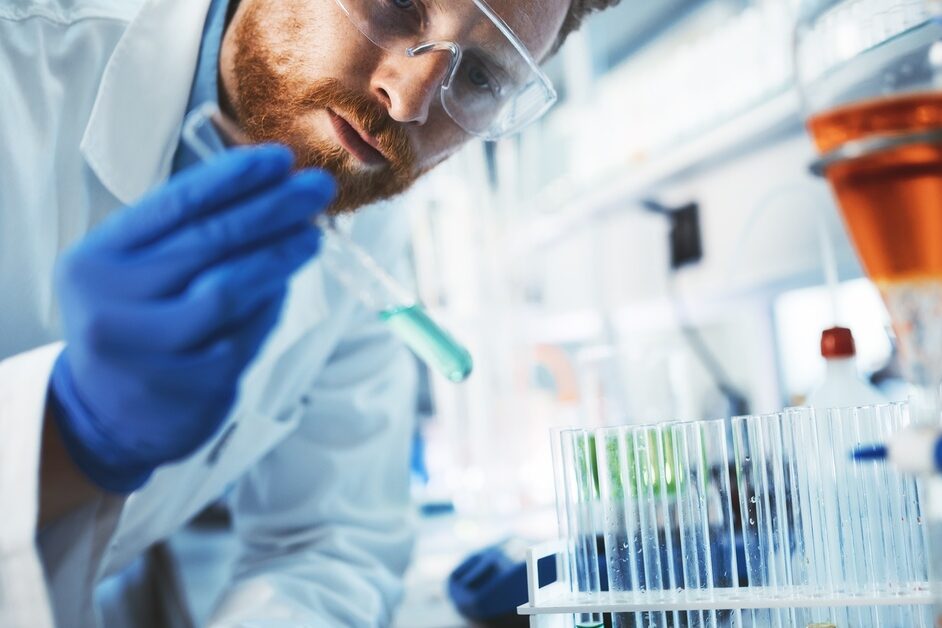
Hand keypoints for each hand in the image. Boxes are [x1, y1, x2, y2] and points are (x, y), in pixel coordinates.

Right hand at [49, 146, 334, 492]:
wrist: (109, 415)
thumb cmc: (135, 323)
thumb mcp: (131, 271)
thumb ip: (182, 233)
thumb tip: (269, 190)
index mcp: (96, 261)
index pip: (174, 205)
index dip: (232, 178)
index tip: (280, 159)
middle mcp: (113, 304)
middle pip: (208, 242)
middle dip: (271, 209)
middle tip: (316, 188)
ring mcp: (150, 350)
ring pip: (230, 289)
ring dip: (280, 256)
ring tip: (312, 236)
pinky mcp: (189, 386)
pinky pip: (245, 333)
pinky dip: (270, 306)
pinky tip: (285, 286)